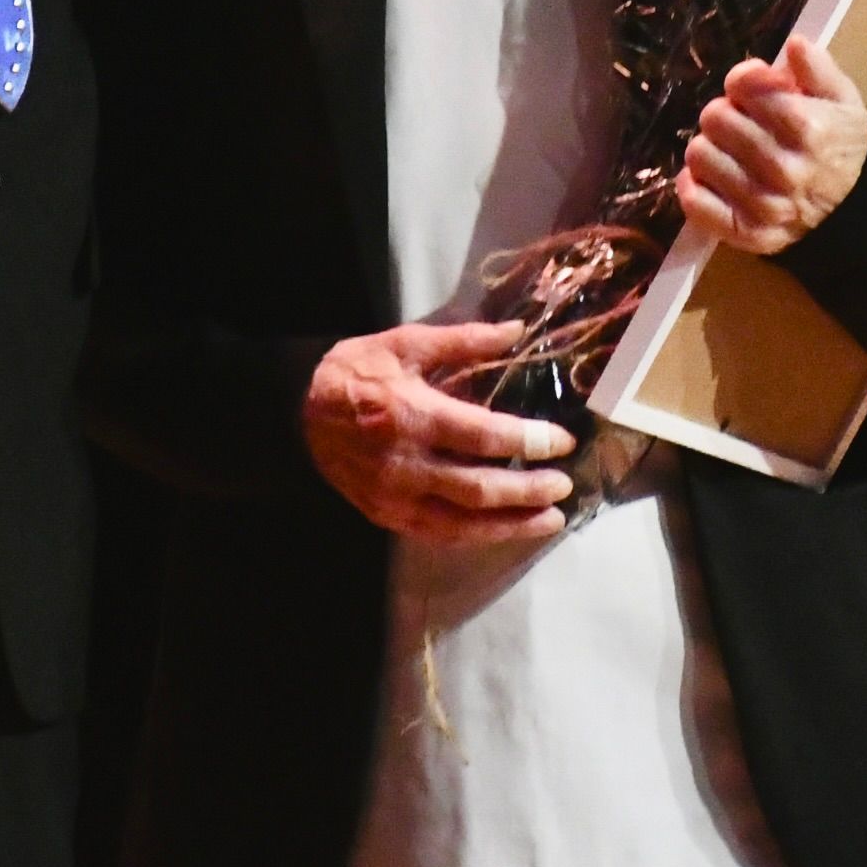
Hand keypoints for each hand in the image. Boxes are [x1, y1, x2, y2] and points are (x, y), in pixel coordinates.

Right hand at [303, 321, 575, 542]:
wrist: (301, 410)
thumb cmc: (359, 371)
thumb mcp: (408, 343)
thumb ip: (465, 341)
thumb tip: (516, 331)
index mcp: (414, 415)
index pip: (484, 437)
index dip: (529, 441)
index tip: (563, 441)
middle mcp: (405, 464)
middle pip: (479, 488)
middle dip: (529, 491)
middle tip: (564, 485)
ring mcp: (394, 498)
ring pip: (463, 524)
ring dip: (512, 525)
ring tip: (551, 520)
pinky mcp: (386, 517)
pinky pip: (439, 534)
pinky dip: (477, 535)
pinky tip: (506, 529)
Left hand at [679, 35, 866, 254]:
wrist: (855, 210)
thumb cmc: (841, 145)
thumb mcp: (843, 99)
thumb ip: (819, 69)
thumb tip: (794, 44)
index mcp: (808, 129)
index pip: (745, 87)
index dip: (742, 81)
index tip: (749, 89)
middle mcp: (784, 169)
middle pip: (715, 119)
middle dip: (725, 112)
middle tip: (739, 120)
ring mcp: (763, 205)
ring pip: (699, 156)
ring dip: (710, 147)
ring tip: (729, 150)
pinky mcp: (746, 232)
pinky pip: (695, 203)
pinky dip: (694, 187)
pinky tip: (711, 177)